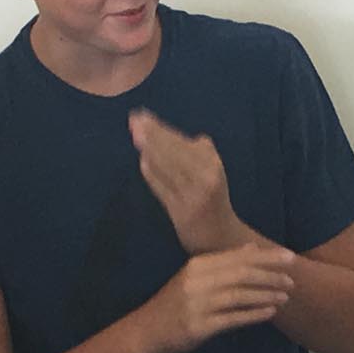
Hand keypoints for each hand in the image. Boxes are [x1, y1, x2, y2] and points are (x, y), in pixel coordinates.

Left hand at [130, 109, 246, 253]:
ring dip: (149, 149)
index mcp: (212, 165)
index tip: (143, 116)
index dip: (161, 128)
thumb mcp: (214, 171)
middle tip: (133, 120)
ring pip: (166, 167)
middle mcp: (204, 178)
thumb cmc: (214, 198)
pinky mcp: (180, 211)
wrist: (220, 236)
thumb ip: (200, 152)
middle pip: (172, 151)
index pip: (181, 142)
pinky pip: (162, 188)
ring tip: (135, 135)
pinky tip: (143, 160)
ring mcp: (191, 196)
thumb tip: (181, 135)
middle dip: (151, 134)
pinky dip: (152, 173)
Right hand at [141, 244, 293, 352]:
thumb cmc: (176, 302)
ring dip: (265, 295)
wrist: (148, 329)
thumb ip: (224, 262)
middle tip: (291, 280)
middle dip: (270, 275)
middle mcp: (198, 281)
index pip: (237, 257)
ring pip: (240, 295)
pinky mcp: (201, 326)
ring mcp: (199, 304)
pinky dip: (254, 314)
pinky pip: (233, 318)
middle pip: (241, 274)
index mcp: (198, 265)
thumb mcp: (196, 276)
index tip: (288, 257)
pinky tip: (270, 313)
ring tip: (285, 297)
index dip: (265, 257)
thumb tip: (252, 247)